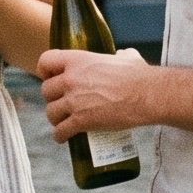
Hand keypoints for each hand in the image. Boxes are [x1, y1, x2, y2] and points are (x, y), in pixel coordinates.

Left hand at [37, 46, 154, 139]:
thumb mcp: (126, 58)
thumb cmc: (139, 75)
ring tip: (63, 122)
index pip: (46, 61)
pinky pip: (60, 131)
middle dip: (52, 98)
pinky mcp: (80, 121)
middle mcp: (71, 79)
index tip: (50, 77)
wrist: (147, 95)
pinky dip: (60, 136)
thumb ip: (119, 56)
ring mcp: (74, 101)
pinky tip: (65, 137)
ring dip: (55, 118)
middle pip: (45, 90)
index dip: (45, 71)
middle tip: (62, 103)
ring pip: (50, 112)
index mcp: (79, 60)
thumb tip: (121, 56)